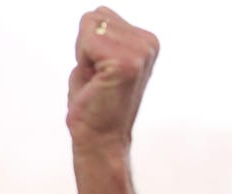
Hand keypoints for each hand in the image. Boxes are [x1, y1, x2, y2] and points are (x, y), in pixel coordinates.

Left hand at [67, 6, 158, 151]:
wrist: (99, 139)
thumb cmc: (93, 107)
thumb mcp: (96, 63)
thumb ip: (97, 39)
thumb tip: (93, 15)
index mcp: (144, 41)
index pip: (100, 16)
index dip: (87, 45)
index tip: (98, 72)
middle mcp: (148, 43)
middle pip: (94, 17)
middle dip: (84, 47)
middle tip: (95, 78)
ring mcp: (140, 51)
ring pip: (89, 26)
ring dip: (83, 56)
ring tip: (96, 81)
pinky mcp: (127, 63)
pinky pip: (87, 41)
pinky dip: (83, 62)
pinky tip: (96, 83)